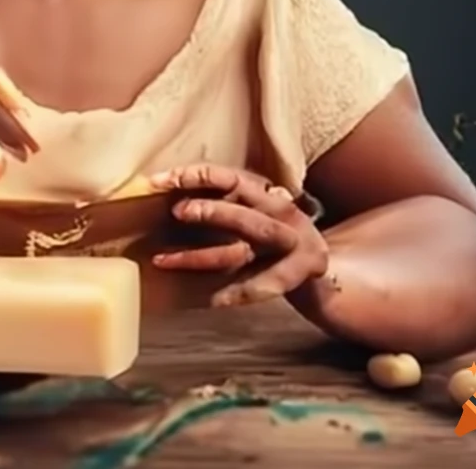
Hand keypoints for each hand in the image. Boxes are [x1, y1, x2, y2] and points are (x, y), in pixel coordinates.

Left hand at [149, 163, 328, 306]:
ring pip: (242, 254)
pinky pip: (255, 287)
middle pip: (245, 216)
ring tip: (163, 259)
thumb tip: (165, 186)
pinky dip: (229, 293)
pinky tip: (202, 298)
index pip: (230, 178)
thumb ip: (224, 198)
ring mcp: (291, 249)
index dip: (196, 176)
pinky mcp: (294, 277)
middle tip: (176, 211)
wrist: (317, 262)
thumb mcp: (255, 205)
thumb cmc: (271, 227)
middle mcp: (281, 217)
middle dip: (212, 212)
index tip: (159, 180)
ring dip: (200, 258)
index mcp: (267, 194)